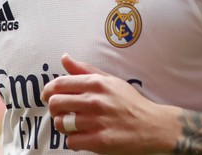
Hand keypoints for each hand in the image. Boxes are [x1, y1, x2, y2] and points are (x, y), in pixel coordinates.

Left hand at [40, 53, 180, 153]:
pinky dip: (73, 141)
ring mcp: (96, 121)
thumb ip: (85, 70)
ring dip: (63, 126)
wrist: (153, 126)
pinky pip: (71, 142)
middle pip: (56, 103)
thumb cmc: (130, 102)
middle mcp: (95, 101)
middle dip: (54, 109)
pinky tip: (82, 136)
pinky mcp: (100, 141)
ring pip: (61, 124)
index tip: (48, 96)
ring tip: (72, 125)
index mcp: (96, 83)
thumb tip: (64, 58)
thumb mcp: (110, 80)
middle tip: (60, 112)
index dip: (48, 91)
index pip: (59, 84)